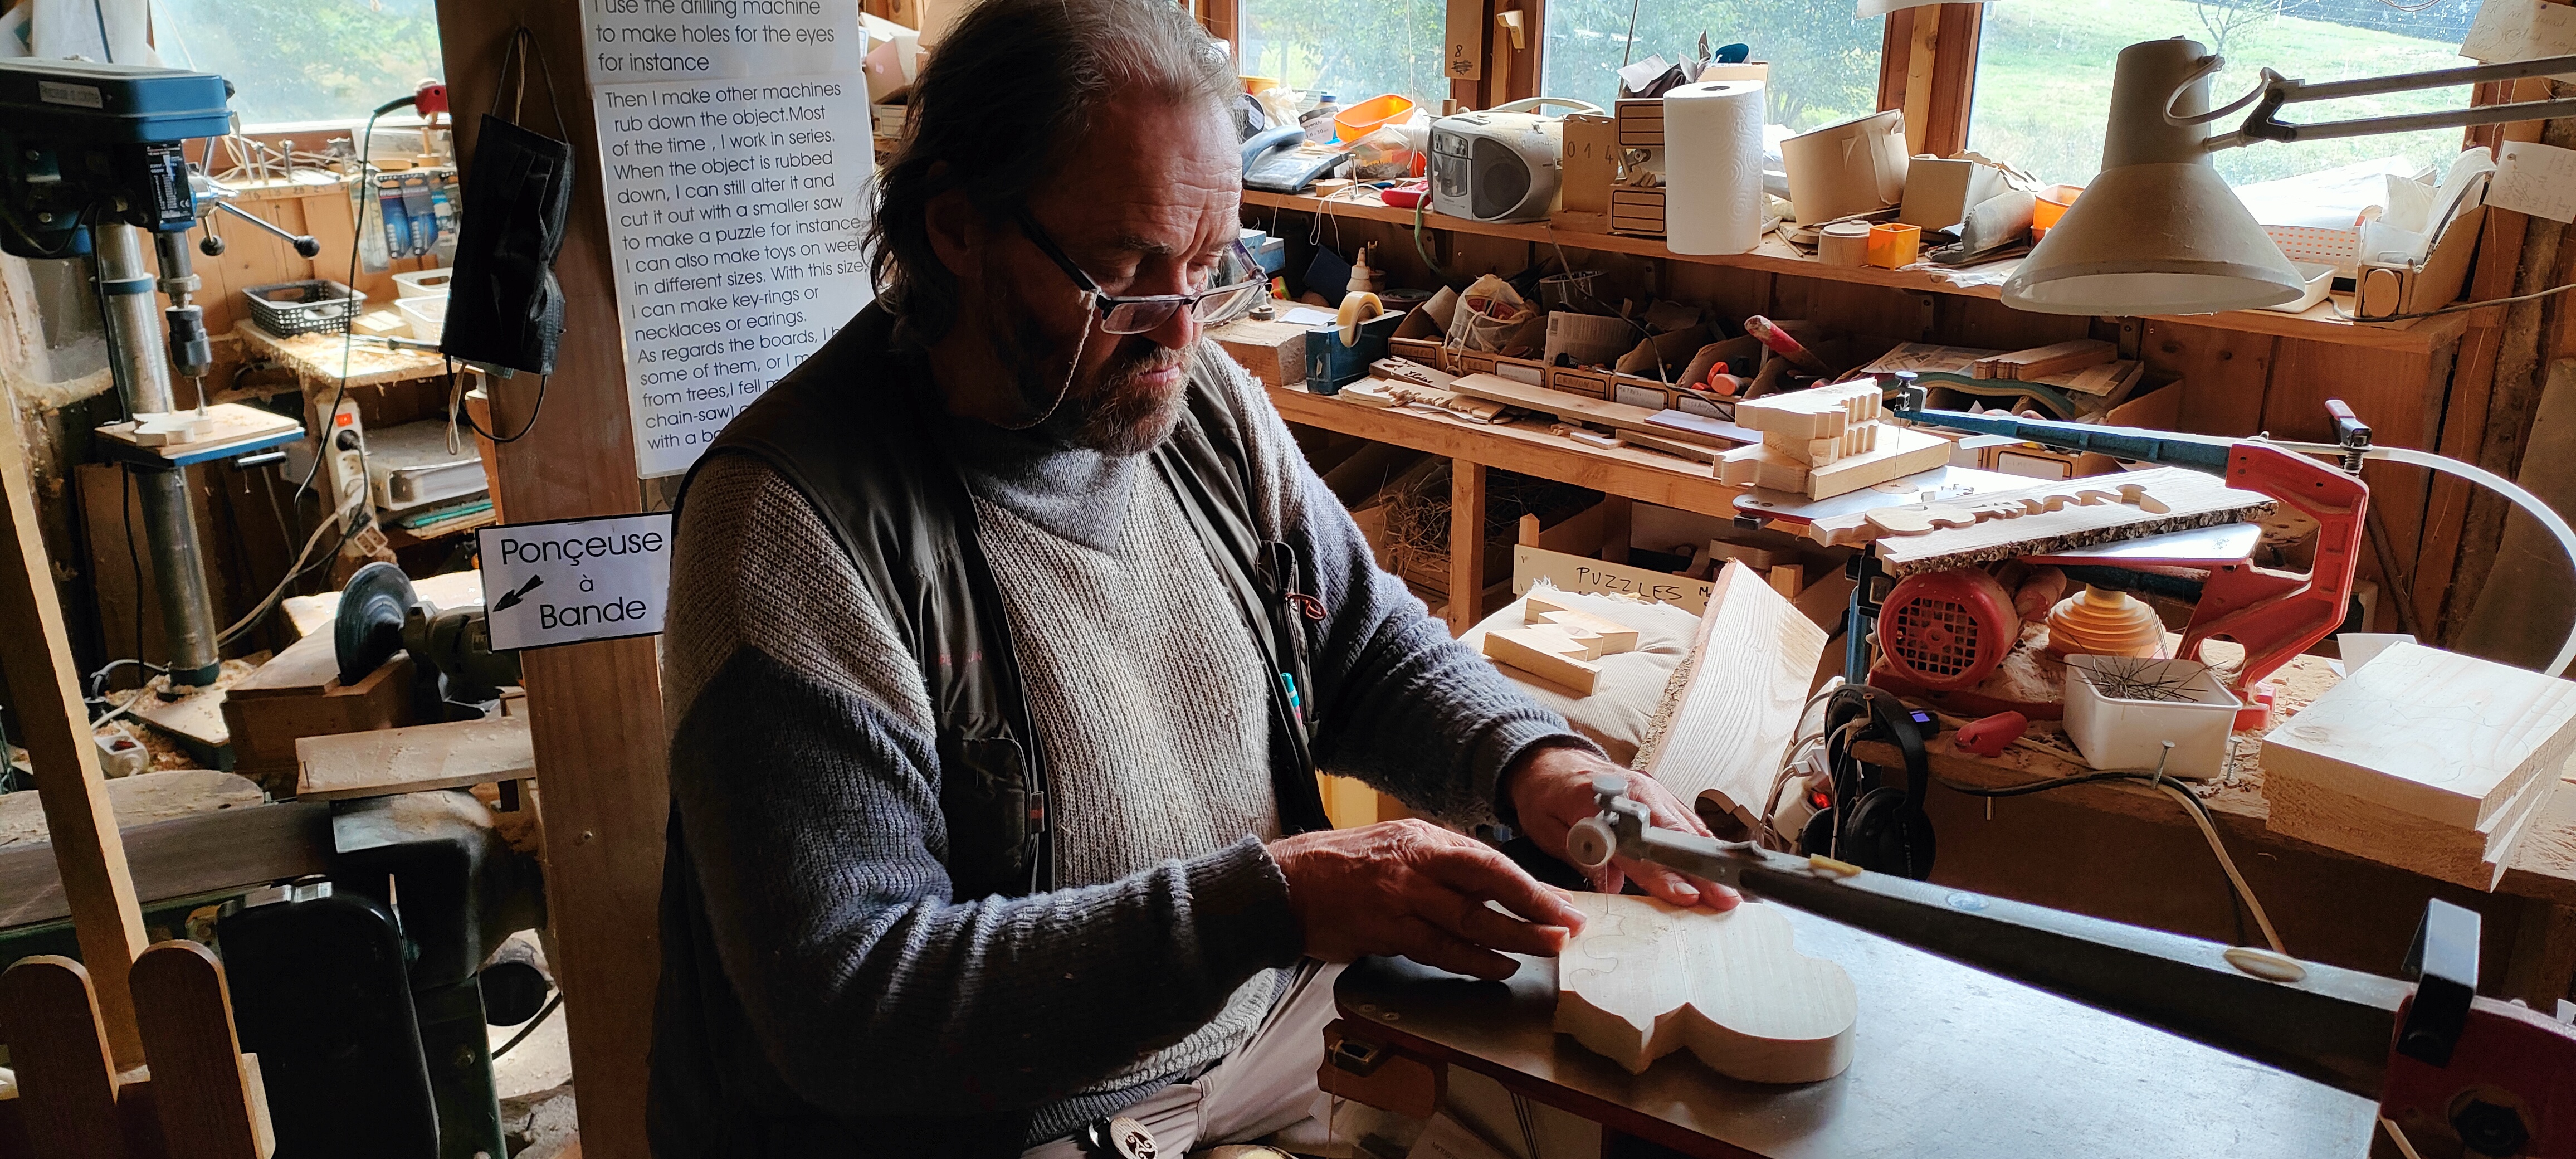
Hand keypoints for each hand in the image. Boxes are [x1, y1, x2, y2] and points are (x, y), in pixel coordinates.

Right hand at [1269, 819, 1587, 980]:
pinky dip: (1474, 960)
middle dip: (1536, 908)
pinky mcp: (1387, 930)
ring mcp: (1402, 897)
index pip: (1490, 861)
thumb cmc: (1339, 867)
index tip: (1562, 902)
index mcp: (1423, 839)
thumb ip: (1437, 863)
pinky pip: (1441, 949)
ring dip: (1515, 936)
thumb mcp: (1393, 847)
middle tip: (1571, 926)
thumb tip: (1486, 885)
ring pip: (1471, 919)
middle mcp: (1417, 863)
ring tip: (1549, 948)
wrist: (1284, 884)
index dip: (1531, 884)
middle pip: (1490, 885)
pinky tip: (1499, 966)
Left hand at [1503, 744, 1738, 910]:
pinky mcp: (1658, 792)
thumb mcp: (1547, 830)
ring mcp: (1650, 789)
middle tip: (1727, 898)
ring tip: (1733, 888)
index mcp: (1600, 801)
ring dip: (1710, 859)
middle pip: (1674, 836)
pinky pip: (1686, 818)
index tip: (1687, 895)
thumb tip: (1613, 887)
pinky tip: (1719, 862)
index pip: (1637, 847)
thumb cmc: (1545, 797)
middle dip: (1702, 870)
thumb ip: (1581, 856)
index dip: (1663, 874)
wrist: (1547, 759)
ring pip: (1687, 827)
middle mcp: (1633, 792)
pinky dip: (1703, 842)